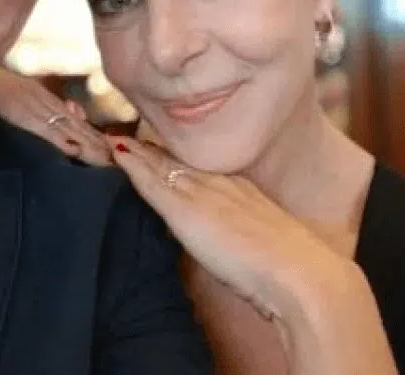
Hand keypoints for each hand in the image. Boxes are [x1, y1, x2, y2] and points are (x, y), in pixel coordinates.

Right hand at [0, 65, 112, 165]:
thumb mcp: (23, 93)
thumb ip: (44, 104)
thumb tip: (72, 111)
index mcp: (46, 98)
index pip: (76, 121)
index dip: (94, 137)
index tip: (113, 152)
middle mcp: (45, 101)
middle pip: (77, 126)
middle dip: (97, 145)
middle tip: (117, 163)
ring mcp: (33, 106)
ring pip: (66, 128)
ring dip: (86, 145)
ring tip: (104, 162)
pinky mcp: (18, 112)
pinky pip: (40, 128)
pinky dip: (57, 139)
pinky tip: (72, 151)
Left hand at [110, 138, 356, 322]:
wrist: (299, 273)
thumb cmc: (288, 270)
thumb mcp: (263, 244)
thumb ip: (243, 237)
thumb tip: (232, 244)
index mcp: (239, 189)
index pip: (196, 167)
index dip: (171, 157)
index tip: (150, 147)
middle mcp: (219, 182)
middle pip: (176, 158)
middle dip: (148, 146)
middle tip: (116, 131)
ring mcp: (202, 193)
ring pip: (160, 164)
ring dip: (132, 149)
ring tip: (105, 135)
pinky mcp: (186, 210)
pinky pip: (151, 182)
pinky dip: (131, 166)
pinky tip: (114, 153)